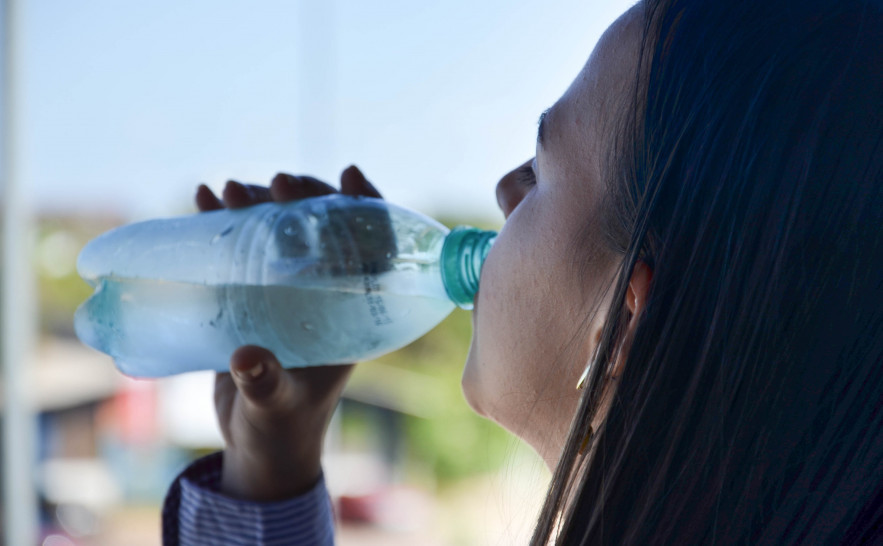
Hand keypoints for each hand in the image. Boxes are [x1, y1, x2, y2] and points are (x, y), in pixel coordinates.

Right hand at [196, 166, 381, 500]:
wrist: (257, 444)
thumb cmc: (281, 427)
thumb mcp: (275, 405)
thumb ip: (265, 383)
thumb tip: (246, 357)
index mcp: (353, 312)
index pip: (372, 246)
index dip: (367, 206)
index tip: (349, 175)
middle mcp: (325, 292)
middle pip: (323, 226)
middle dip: (303, 196)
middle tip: (276, 184)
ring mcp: (287, 289)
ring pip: (281, 230)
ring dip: (259, 202)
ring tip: (227, 191)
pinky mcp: (252, 293)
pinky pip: (242, 247)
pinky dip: (224, 221)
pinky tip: (202, 199)